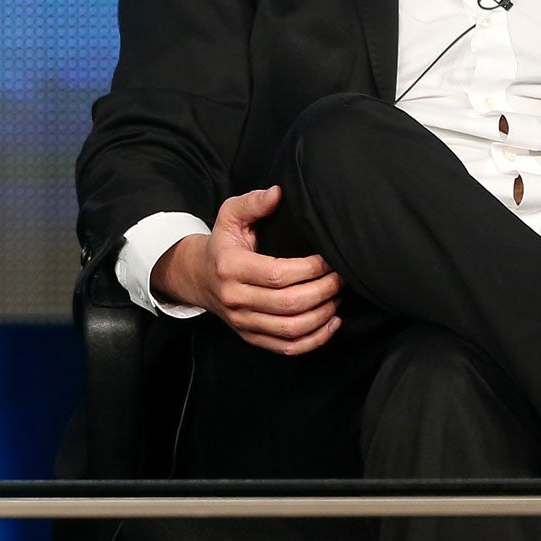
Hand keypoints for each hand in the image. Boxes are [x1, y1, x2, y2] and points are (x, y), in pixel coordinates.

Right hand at [150, 185, 341, 355]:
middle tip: (341, 277)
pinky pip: (288, 348)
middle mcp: (235, 298)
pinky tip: (331, 322)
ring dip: (323, 314)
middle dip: (324, 290)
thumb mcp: (230, 215)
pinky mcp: (251, 337)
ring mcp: (243, 322)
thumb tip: (278, 193)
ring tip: (337, 296)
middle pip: (289, 304)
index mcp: (231, 267)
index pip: (278, 274)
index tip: (328, 259)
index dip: (310, 268)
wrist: (199, 277)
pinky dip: (315, 340)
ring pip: (292, 328)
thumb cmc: (223, 244)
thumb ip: (253, 202)